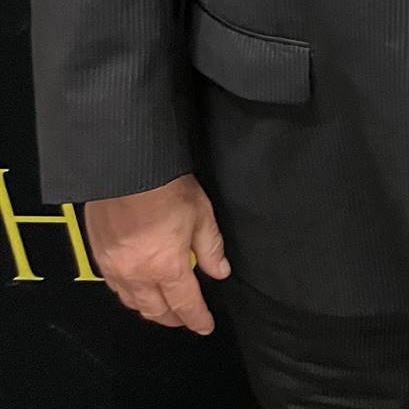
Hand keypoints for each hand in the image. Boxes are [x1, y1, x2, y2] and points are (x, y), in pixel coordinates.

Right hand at [84, 175, 229, 333]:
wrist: (126, 171)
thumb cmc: (165, 189)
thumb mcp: (201, 215)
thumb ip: (211, 248)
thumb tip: (220, 271)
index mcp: (166, 266)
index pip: (185, 303)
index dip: (197, 318)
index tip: (205, 326)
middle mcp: (137, 274)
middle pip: (155, 310)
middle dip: (173, 318)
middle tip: (185, 318)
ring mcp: (114, 267)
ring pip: (132, 302)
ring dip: (149, 309)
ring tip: (162, 308)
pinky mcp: (99, 256)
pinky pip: (114, 286)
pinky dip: (129, 294)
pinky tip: (136, 289)